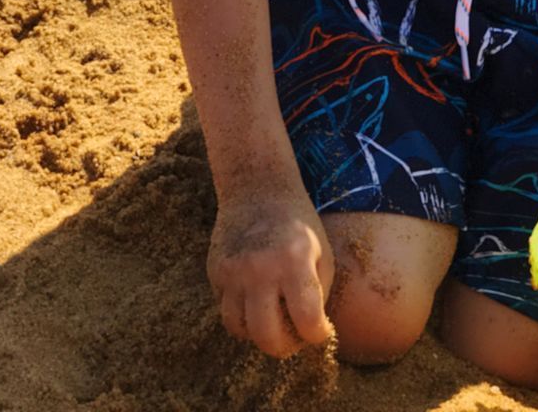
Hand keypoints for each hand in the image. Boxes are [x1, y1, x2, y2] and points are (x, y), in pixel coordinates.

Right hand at [208, 190, 335, 357]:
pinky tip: (256, 305)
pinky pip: (227, 312)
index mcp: (296, 260)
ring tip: (275, 322)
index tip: (321, 331)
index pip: (307, 321)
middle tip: (295, 339)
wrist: (257, 190)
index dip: (317, 335)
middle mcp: (261, 269)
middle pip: (268, 337)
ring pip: (241, 330)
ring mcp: (234, 272)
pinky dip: (242, 318)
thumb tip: (310, 333)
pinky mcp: (215, 273)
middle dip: (286, 347)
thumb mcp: (321, 251)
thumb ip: (317, 293)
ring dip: (260, 335)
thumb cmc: (298, 223)